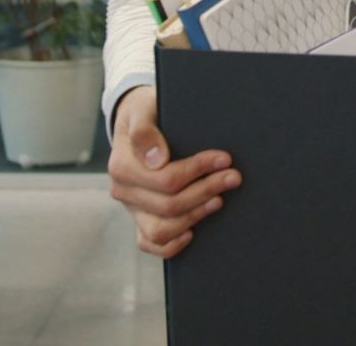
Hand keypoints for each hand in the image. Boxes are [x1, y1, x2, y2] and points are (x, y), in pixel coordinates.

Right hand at [108, 86, 242, 257]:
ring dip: (195, 216)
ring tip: (219, 200)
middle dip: (206, 190)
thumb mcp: (143, 110)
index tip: (225, 159)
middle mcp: (123, 191)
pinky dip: (172, 245)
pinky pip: (151, 244)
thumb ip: (145, 131)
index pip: (166, 179)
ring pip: (161, 230)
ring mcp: (132, 209)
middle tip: (233, 177)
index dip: (199, 171)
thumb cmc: (146, 114)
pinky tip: (194, 232)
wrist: (138, 123)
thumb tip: (157, 159)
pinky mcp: (140, 220)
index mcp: (122, 166)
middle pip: (170, 205)